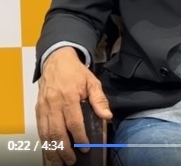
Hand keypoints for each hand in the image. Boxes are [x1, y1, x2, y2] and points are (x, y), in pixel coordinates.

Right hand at [36, 47, 111, 165]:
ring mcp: (43, 108)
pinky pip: (40, 130)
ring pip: (46, 134)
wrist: (56, 61)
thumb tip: (107, 116)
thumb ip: (100, 100)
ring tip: (59, 161)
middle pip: (57, 132)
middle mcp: (53, 104)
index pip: (74, 122)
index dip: (80, 137)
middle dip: (64, 149)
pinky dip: (45, 142)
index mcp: (68, 97)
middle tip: (71, 161)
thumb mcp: (92, 82)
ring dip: (52, 150)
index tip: (86, 147)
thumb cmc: (76, 73)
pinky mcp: (38, 110)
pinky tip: (50, 150)